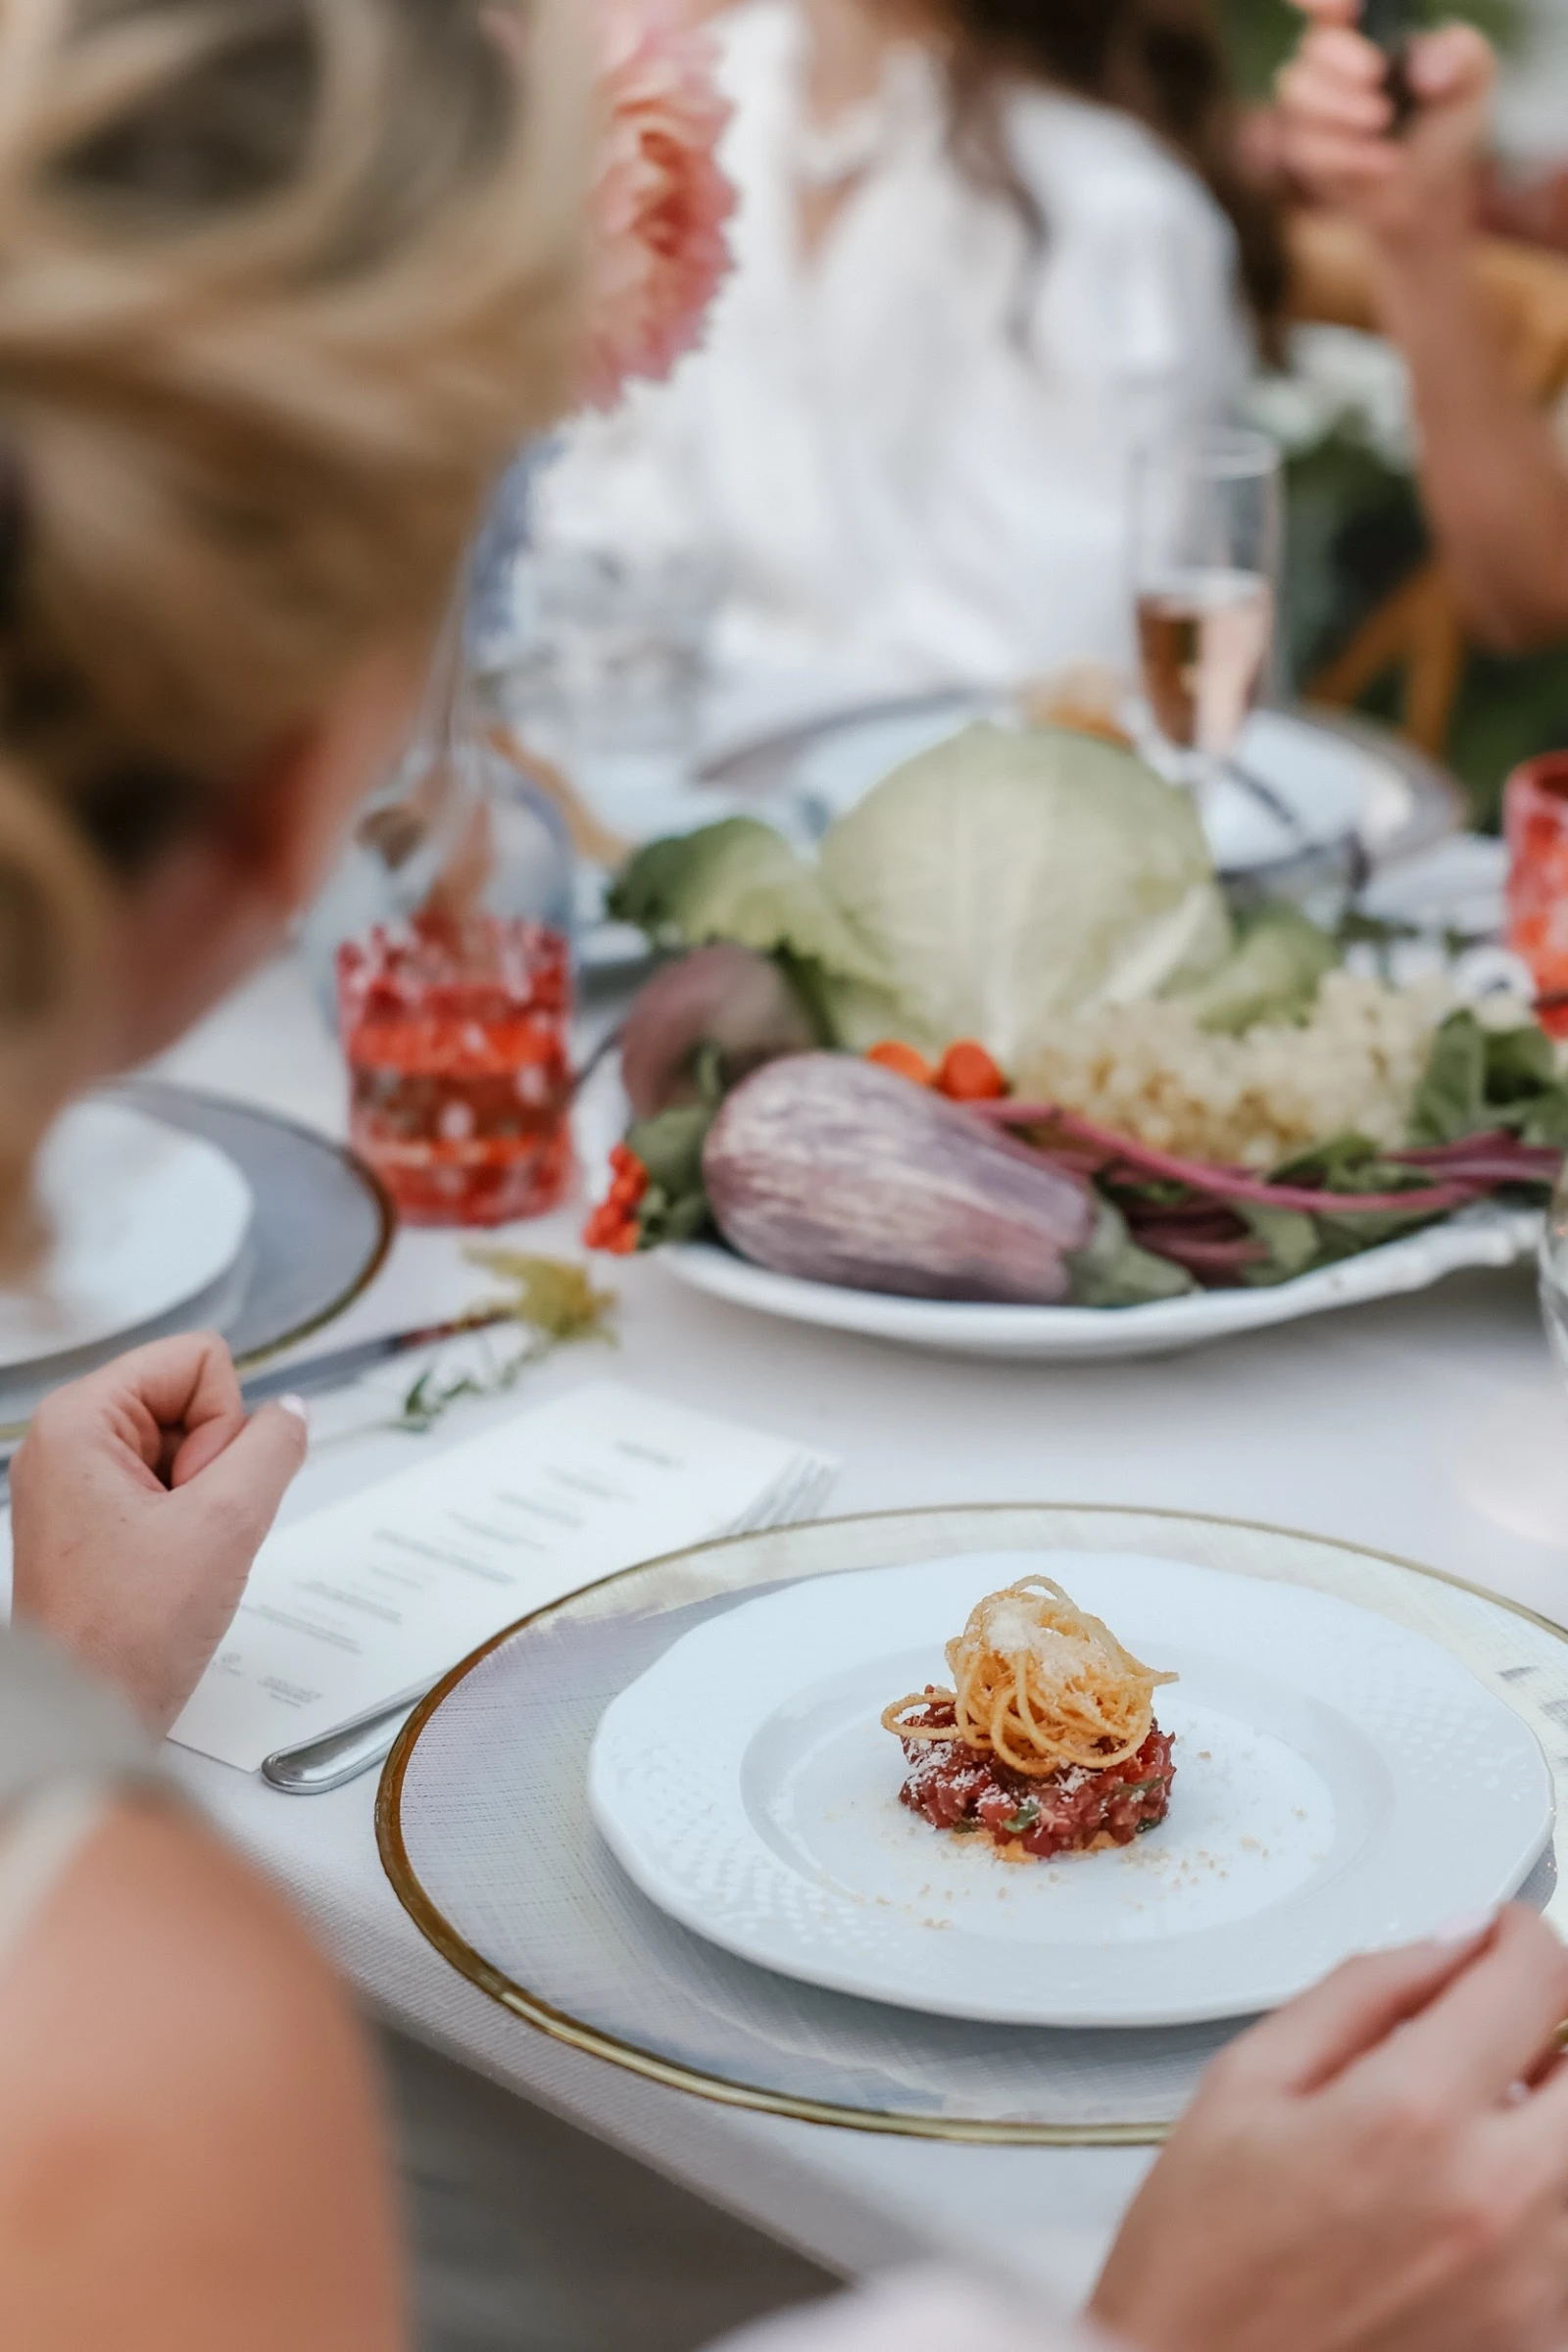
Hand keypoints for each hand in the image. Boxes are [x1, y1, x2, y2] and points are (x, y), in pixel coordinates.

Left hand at [10, 1334, 307, 1735]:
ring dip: (206, 1502)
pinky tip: (174, 1569)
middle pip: (192, 1401)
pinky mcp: (95, 1522)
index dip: (223, 1426)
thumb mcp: (226, 1523)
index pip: (199, 1360)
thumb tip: (292, 1411)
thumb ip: (273, 1448)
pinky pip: (172, 1491)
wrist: (85, 1716)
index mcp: (79, 1419)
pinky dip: (190, 1525)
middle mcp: (70, 1441)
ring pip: (189, 1450)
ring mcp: (80, 1484)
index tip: (194, 1496)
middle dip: (214, 1466)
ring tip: (177, 1559)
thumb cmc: (125, 1634)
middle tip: (186, 1535)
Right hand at [1092, 1906, 1567, 2351]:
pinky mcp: (1536, 2342)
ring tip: (1458, 2132)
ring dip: (1542, 2119)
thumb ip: (1361, 1992)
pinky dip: (1533, 2204)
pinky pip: (1567, 2236)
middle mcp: (1492, 2201)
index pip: (1533, 1979)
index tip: (1502, 1936)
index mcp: (1410, 2115)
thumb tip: (1450, 1943)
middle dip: (1545, 2023)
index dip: (1520, 1936)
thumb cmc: (1201, 2263)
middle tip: (1492, 2027)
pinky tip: (1458, 2211)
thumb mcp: (1246, 2082)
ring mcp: (1529, 2285)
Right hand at [1278, 1, 1495, 251]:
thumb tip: (1426, 71)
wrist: (1433, 184)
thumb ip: (1460, 56)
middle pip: (1310, 50)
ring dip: (1339, 109)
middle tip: (1375, 74)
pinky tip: (1385, 161)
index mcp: (1365, 28)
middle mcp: (1329, 63)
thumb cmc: (1445, 114)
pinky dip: (1347, 155)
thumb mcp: (1472, 77)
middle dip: (1339, 61)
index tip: (1338, 7)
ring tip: (1382, 120)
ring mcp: (1311, 109)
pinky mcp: (1305, 154)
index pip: (1327, 5)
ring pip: (1298, 98)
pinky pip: (1304, 149)